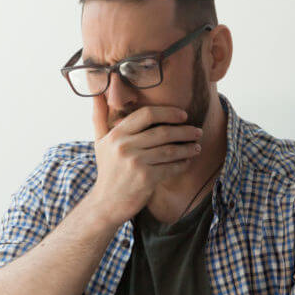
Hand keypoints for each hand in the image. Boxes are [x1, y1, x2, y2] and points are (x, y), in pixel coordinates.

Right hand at [88, 105, 202, 226]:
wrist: (106, 203)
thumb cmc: (107, 170)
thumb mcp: (99, 141)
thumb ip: (99, 116)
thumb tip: (97, 92)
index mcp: (117, 134)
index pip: (147, 114)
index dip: (168, 112)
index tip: (183, 115)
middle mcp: (125, 146)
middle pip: (162, 132)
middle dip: (184, 131)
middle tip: (197, 131)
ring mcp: (136, 163)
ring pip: (170, 150)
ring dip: (188, 148)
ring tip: (197, 146)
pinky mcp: (146, 179)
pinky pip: (171, 167)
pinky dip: (182, 164)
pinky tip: (188, 161)